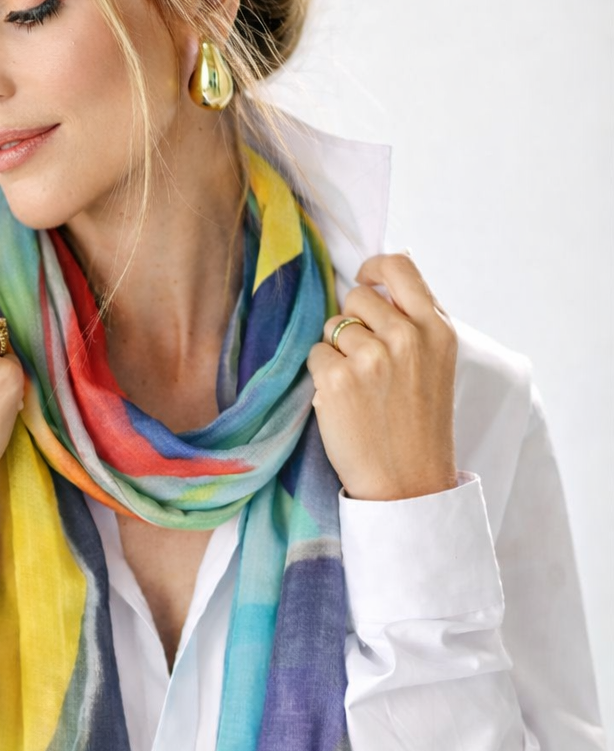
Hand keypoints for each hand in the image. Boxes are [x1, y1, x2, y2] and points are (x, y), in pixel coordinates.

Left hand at [305, 253, 458, 501]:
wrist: (408, 483)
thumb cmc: (420, 425)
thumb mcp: (436, 364)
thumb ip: (415, 320)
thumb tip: (380, 277)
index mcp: (436, 329)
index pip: (399, 267)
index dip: (374, 268)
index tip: (364, 279)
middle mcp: (407, 336)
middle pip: (357, 297)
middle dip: (353, 322)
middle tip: (367, 362)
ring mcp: (371, 357)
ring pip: (332, 326)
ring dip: (336, 351)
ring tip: (360, 388)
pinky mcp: (338, 379)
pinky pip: (315, 355)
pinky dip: (322, 376)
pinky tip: (344, 402)